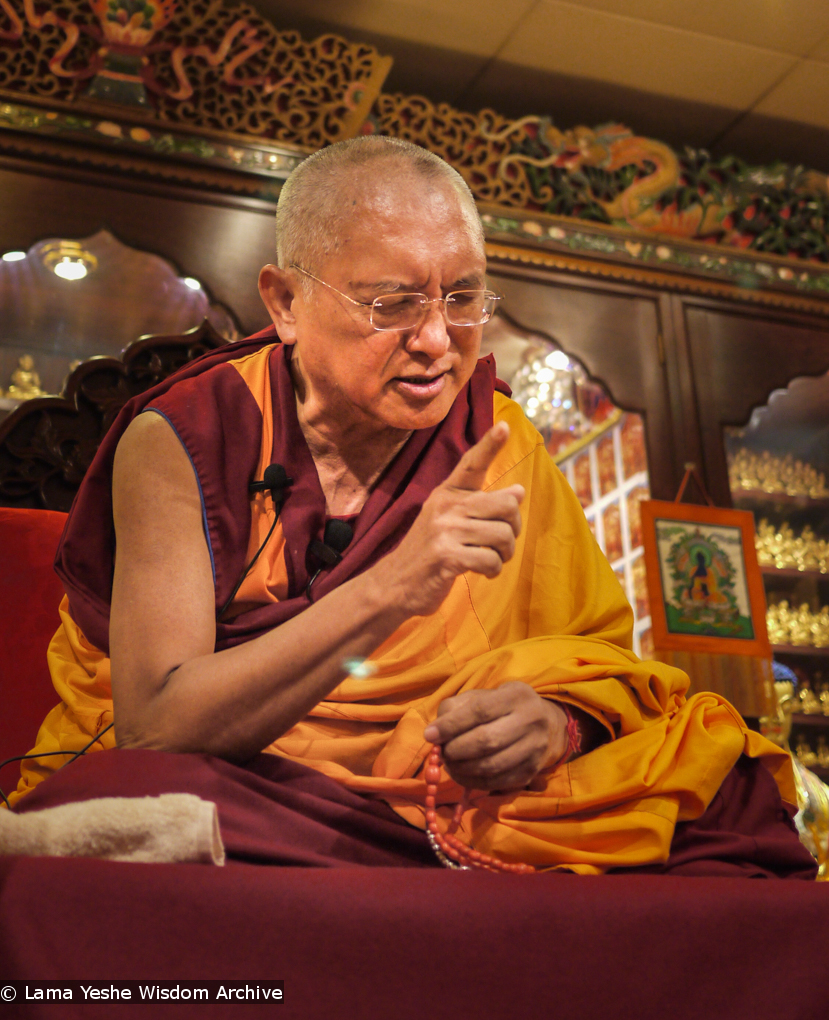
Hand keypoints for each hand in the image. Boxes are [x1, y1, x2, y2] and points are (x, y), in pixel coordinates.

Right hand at [375, 421, 524, 616]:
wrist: (394, 584)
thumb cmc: (429, 551)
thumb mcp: (449, 521)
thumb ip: (481, 505)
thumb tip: (519, 492)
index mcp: (447, 493)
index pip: (470, 464)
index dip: (490, 445)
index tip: (505, 426)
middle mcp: (446, 505)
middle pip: (507, 506)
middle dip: (514, 530)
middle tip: (502, 543)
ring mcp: (444, 529)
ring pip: (503, 535)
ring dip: (505, 554)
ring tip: (492, 559)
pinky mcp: (447, 555)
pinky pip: (492, 560)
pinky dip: (493, 571)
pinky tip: (483, 572)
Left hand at [422, 682, 567, 790]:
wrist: (541, 724)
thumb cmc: (500, 707)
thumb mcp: (480, 696)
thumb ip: (454, 708)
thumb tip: (434, 733)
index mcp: (516, 696)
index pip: (480, 711)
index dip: (451, 725)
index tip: (429, 735)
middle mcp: (531, 721)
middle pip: (487, 741)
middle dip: (456, 750)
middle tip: (441, 752)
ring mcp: (535, 749)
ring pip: (491, 766)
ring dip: (461, 769)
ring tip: (448, 764)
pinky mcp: (531, 772)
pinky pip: (496, 782)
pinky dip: (472, 782)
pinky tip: (461, 774)